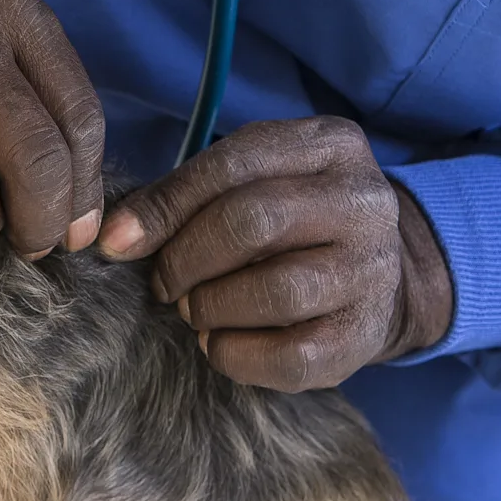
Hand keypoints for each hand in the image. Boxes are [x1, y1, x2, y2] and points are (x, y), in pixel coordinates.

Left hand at [96, 117, 453, 391]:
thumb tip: (114, 237)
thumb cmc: (294, 223)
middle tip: (165, 283)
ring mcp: (373, 270)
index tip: (118, 242)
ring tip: (194, 309)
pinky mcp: (366, 335)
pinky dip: (234, 354)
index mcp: (330, 145)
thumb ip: (187, 195)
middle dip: (187, 258)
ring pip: (274, 290)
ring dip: (211, 306)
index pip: (232, 165)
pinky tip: (219, 342)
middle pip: (253, 222)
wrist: (386, 276)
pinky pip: (289, 355)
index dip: (165, 207)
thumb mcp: (252, 183)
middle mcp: (363, 202)